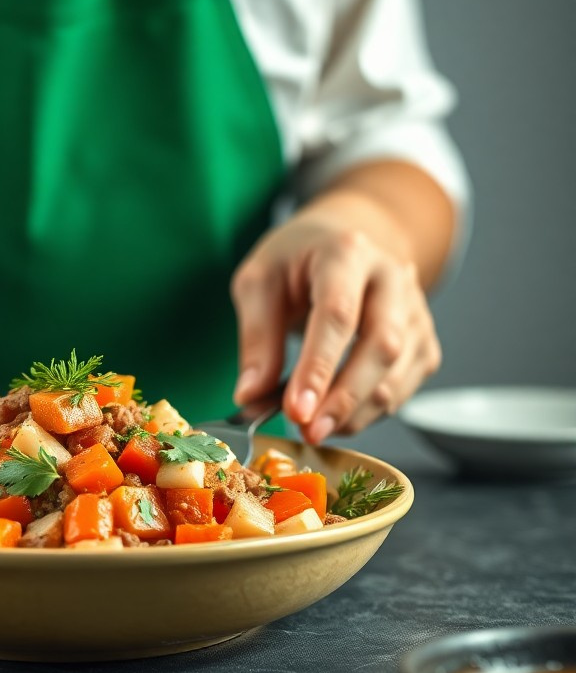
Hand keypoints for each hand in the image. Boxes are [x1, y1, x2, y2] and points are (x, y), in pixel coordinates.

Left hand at [231, 194, 441, 441]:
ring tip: (314, 429)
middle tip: (307, 431)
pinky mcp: (423, 340)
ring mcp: (415, 310)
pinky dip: (370, 412)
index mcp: (346, 252)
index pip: (338, 315)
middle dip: (343, 398)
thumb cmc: (294, 261)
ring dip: (356, 412)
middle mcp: (393, 277)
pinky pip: (405, 386)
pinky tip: (337, 418)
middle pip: (382, 345)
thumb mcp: (257, 283)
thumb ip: (256, 338)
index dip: (318, 368)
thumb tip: (250, 394)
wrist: (341, 241)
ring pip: (398, 372)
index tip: (295, 410)